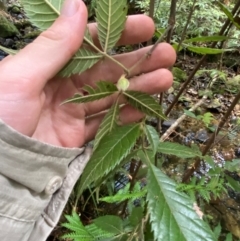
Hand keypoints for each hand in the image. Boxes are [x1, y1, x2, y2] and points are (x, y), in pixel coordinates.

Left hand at [0, 0, 175, 147]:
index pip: (90, 45)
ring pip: (113, 97)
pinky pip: (106, 124)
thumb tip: (77, 3)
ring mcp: (73, 113)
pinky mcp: (78, 137)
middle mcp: (65, 87)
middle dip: (138, 62)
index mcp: (51, 67)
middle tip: (167, 54)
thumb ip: (53, 44)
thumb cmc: (0, 117)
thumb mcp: (21, 76)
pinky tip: (145, 109)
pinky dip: (126, 117)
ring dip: (139, 88)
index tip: (147, 27)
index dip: (118, 35)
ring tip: (165, 79)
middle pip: (108, 71)